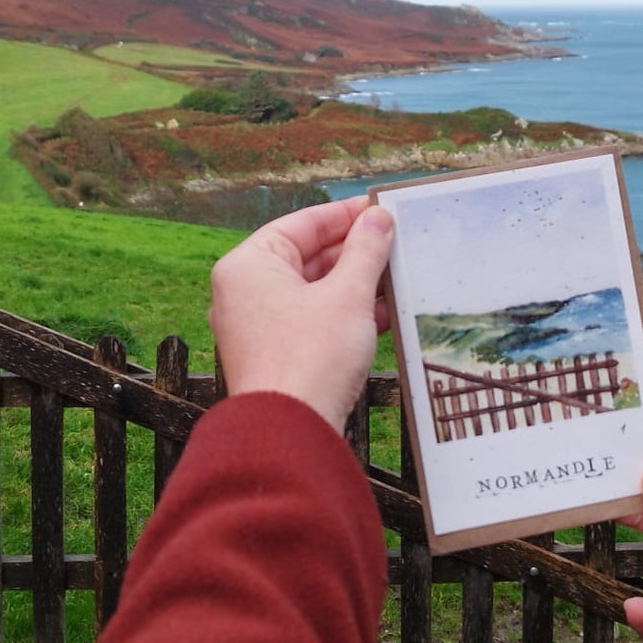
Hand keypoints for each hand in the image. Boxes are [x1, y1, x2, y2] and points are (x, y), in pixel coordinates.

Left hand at [208, 196, 394, 435]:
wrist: (291, 434)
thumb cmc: (310, 358)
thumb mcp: (348, 294)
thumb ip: (366, 251)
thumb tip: (378, 219)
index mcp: (248, 266)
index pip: (302, 223)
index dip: (346, 214)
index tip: (380, 208)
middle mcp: (245, 293)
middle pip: (307, 257)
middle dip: (354, 252)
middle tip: (396, 242)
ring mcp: (258, 327)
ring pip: (313, 292)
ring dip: (355, 284)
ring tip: (397, 275)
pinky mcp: (276, 357)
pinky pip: (314, 321)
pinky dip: (346, 315)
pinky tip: (384, 313)